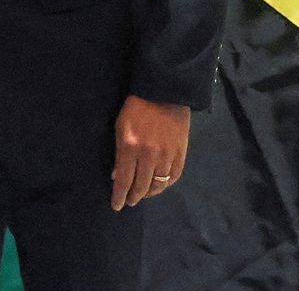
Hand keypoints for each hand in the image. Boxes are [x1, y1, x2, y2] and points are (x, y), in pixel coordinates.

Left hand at [110, 95, 189, 210]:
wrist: (164, 93)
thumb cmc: (135, 108)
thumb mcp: (120, 127)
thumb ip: (119, 154)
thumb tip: (117, 176)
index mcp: (130, 147)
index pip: (124, 180)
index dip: (119, 196)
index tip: (116, 206)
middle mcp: (149, 155)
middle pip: (141, 186)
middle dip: (133, 197)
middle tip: (129, 202)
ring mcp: (167, 155)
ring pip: (158, 184)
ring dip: (149, 193)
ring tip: (142, 195)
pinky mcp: (181, 153)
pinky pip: (174, 177)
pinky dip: (165, 185)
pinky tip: (159, 186)